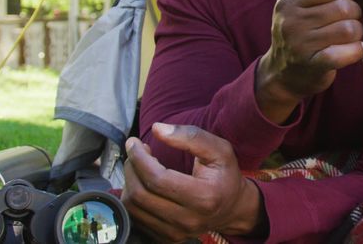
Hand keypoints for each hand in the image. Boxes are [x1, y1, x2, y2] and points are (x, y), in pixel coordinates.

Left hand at [122, 123, 262, 241]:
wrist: (232, 208)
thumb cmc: (225, 175)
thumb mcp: (219, 149)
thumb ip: (190, 136)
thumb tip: (157, 129)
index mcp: (204, 197)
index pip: (157, 179)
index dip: (139, 158)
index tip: (134, 142)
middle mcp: (189, 220)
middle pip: (140, 194)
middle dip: (131, 167)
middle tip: (136, 151)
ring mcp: (176, 233)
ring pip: (134, 208)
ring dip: (130, 181)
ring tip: (140, 166)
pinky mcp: (166, 238)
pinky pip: (136, 218)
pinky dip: (133, 197)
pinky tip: (144, 183)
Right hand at [257, 0, 362, 114]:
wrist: (282, 74)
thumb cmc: (299, 34)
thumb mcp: (303, 5)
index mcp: (288, 2)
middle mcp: (291, 22)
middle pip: (342, 8)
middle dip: (356, 13)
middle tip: (353, 20)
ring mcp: (300, 45)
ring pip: (348, 29)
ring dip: (359, 32)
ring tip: (354, 36)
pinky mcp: (312, 65)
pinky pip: (345, 53)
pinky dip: (358, 50)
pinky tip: (357, 49)